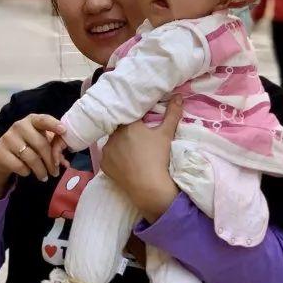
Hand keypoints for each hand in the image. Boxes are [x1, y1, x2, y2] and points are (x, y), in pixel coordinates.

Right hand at [0, 114, 66, 199]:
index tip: (64, 131)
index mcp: (31, 120)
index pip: (43, 119)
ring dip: (41, 170)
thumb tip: (65, 163)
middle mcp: (19, 126)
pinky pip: (20, 166)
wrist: (0, 155)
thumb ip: (53, 149)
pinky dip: (26, 172)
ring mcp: (8, 138)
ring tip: (44, 177)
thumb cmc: (26, 145)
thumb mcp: (39, 143)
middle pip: (41, 144)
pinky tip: (27, 172)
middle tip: (55, 172)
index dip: (53, 125)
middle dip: (51, 161)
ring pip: (31, 158)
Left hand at [99, 96, 182, 222]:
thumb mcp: (166, 134)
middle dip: (126, 131)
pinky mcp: (104, 164)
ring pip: (112, 142)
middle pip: (119, 128)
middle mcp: (113, 135)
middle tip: (137, 138)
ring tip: (131, 150)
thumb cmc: (158, 157)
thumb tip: (178, 96)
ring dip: (119, 143)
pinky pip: (108, 156)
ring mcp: (106, 150)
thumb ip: (172, 113)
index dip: (135, 118)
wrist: (149, 186)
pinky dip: (114, 157)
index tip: (141, 122)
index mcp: (127, 124)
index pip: (129, 115)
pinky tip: (124, 161)